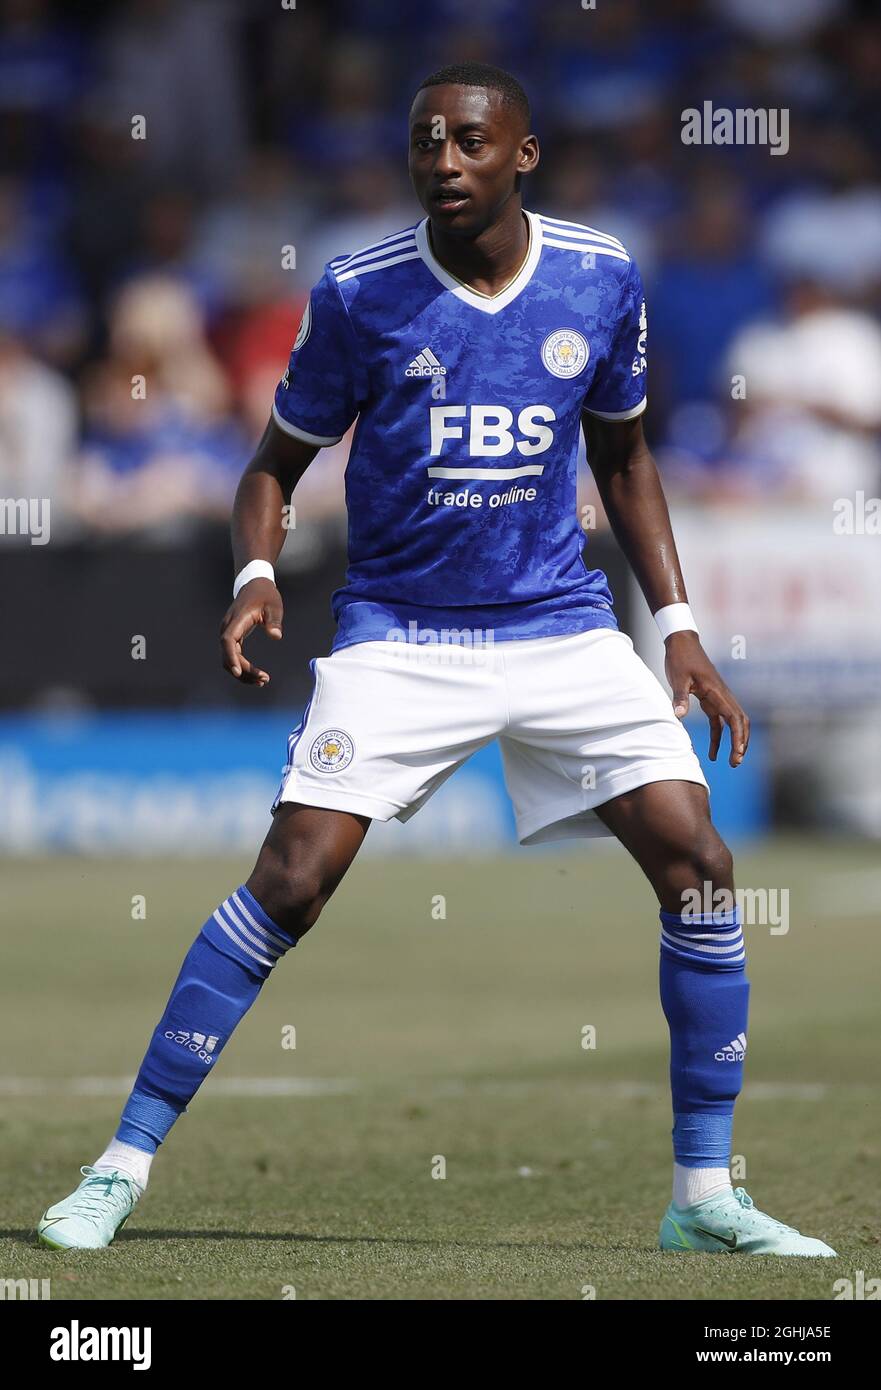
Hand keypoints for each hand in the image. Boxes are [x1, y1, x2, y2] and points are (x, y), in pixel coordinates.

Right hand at [220, 577, 282, 685]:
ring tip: (262, 681)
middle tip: (264, 679)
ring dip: (242, 672)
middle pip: (228, 654)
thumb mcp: (274, 606)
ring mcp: (229, 633)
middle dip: (243, 670)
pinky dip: (242, 667)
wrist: (254, 585)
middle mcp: (228, 628)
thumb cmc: (265, 595)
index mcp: (237, 620)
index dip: (231, 657)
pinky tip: (255, 674)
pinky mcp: (233, 637)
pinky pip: (233, 656)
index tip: (238, 671)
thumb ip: (274, 621)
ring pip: (228, 659)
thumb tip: (276, 636)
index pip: (228, 641)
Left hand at [664, 631, 749, 766]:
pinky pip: (718, 722)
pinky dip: (718, 737)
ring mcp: (717, 698)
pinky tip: (713, 753)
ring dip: (733, 742)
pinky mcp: (710, 699)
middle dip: (741, 743)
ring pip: (732, 723)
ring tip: (730, 762)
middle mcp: (722, 696)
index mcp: (717, 692)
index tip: (737, 753)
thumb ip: (680, 697)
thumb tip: (679, 716)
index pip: (735, 718)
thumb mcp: (678, 678)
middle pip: (740, 723)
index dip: (738, 737)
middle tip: (735, 762)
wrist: (682, 643)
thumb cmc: (681, 658)